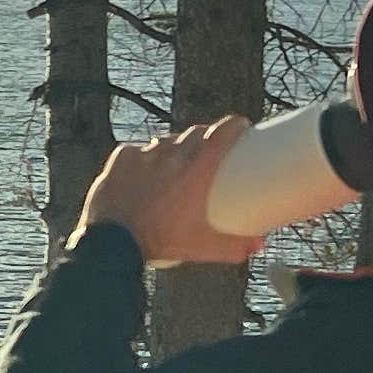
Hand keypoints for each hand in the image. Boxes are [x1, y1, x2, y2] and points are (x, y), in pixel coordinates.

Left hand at [74, 118, 253, 268]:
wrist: (113, 242)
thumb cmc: (161, 243)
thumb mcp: (203, 247)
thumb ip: (235, 247)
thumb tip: (259, 245)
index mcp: (196, 171)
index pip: (222, 134)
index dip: (235, 125)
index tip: (242, 126)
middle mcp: (172, 155)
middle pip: (196, 133)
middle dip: (207, 135)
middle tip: (211, 149)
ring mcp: (145, 153)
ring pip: (166, 140)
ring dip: (175, 147)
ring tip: (177, 161)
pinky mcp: (122, 157)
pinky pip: (138, 149)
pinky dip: (145, 158)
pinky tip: (146, 170)